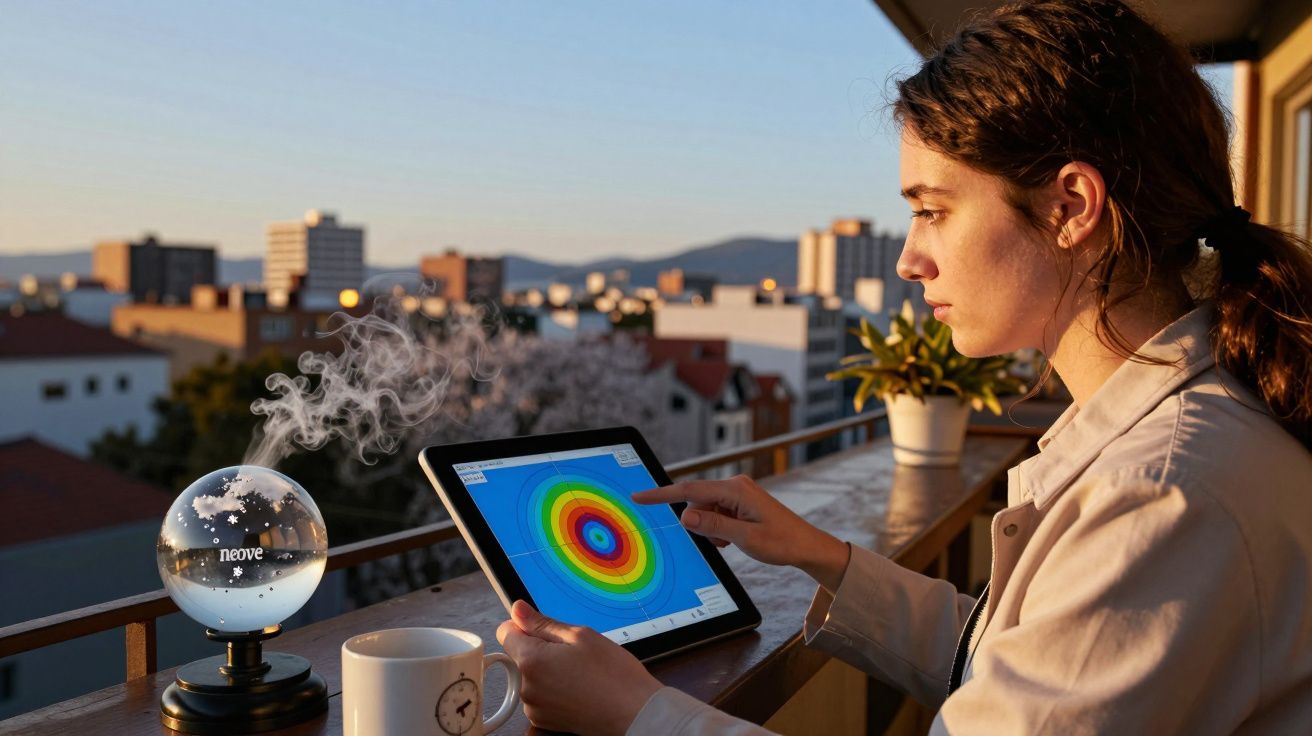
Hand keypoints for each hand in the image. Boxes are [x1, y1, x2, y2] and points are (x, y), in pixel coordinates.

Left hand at [496, 601, 662, 735]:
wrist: (634, 714)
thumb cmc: (613, 675)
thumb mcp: (580, 636)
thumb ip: (542, 623)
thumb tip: (517, 609)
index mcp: (531, 661)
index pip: (505, 632)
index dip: (525, 626)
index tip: (546, 630)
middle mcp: (527, 688)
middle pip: (520, 656)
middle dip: (540, 650)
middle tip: (573, 653)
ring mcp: (535, 708)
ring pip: (532, 676)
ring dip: (548, 671)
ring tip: (580, 674)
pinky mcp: (545, 721)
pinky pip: (541, 696)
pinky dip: (554, 691)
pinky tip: (578, 689)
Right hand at [632, 474, 850, 592]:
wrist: (806, 546)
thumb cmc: (782, 542)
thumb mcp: (745, 539)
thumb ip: (712, 526)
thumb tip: (684, 517)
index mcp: (736, 489)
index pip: (689, 491)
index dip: (661, 494)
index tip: (638, 496)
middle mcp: (734, 486)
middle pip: (696, 504)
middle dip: (701, 525)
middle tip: (725, 541)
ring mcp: (737, 494)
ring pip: (705, 512)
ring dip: (712, 530)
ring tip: (735, 540)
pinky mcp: (739, 503)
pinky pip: (716, 515)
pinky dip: (719, 529)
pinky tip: (736, 538)